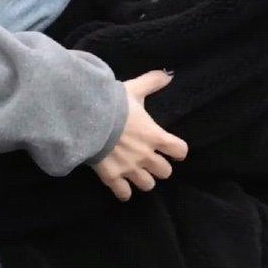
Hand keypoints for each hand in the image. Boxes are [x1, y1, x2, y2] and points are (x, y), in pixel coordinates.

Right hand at [92, 71, 187, 202]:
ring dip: (144, 179)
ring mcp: (129, 169)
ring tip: (137, 173)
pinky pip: (124, 193)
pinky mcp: (112, 177)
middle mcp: (146, 156)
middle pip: (165, 172)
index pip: (180, 151)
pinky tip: (121, 186)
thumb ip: (152, 82)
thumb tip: (169, 74)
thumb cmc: (113, 104)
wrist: (87, 118)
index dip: (177, 150)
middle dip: (159, 167)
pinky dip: (124, 192)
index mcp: (155, 136)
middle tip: (151, 160)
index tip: (172, 148)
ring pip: (147, 185)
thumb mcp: (134, 89)